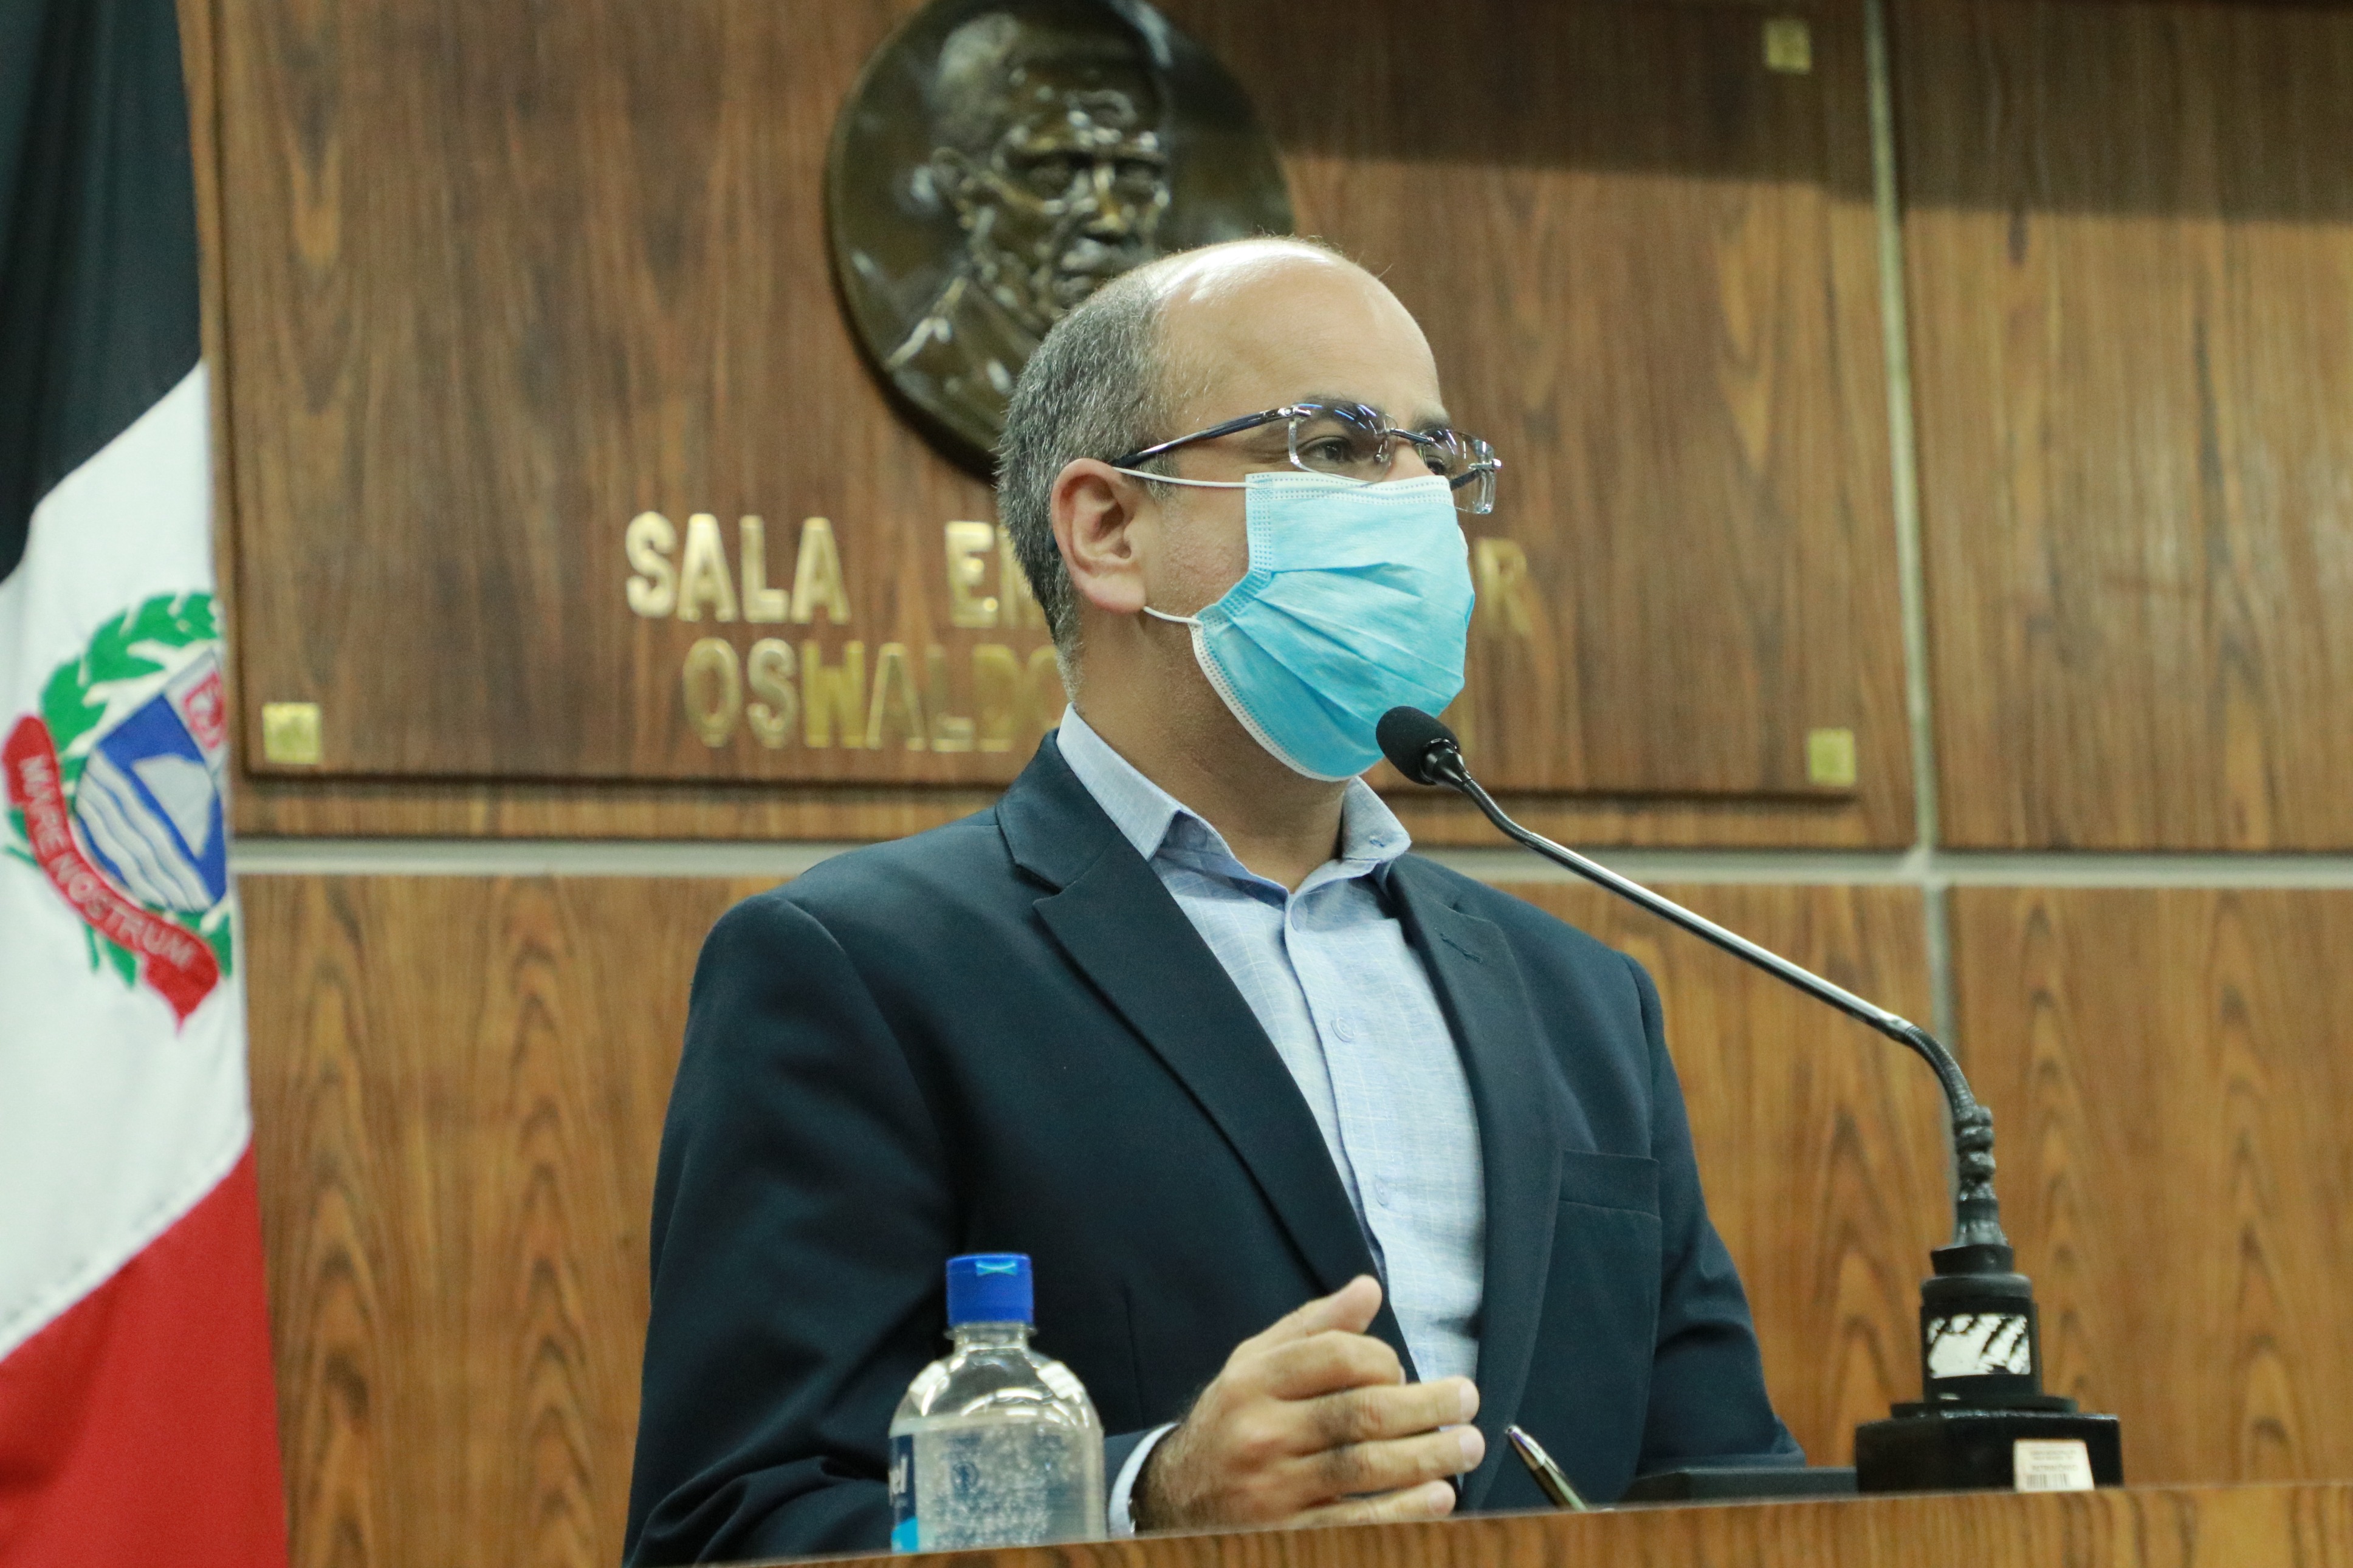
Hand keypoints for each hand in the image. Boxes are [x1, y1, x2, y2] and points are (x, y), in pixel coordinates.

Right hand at [1132, 1275, 1482, 1530]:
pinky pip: (1357, 1521)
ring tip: (1467, 1446)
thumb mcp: (1256, 1362)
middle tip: (1467, 1400)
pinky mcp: (1289, 1533)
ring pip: (1366, 1468)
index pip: (1337, 1358)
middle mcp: (1262, 1432)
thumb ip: (1314, 1327)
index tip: (1405, 1369)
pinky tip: (1439, 1497)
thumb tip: (1369, 1289)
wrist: (1176, 1498)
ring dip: (1428, 1457)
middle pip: (1361, 1414)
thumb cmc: (1233, 1419)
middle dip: (1426, 1406)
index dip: (1384, 1359)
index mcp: (1255, 1382)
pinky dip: (1405, 1510)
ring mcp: (1275, 1488)